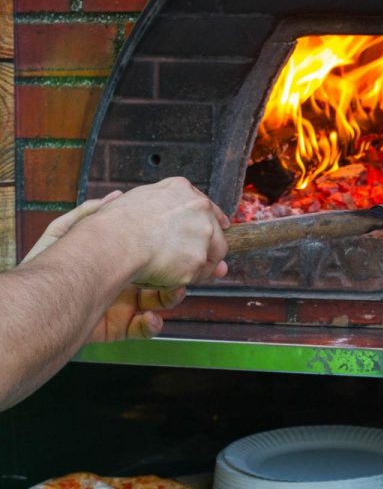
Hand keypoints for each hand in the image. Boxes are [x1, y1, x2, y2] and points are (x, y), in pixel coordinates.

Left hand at [21, 190, 189, 341]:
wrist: (46, 302)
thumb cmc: (53, 263)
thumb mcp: (68, 228)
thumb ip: (91, 211)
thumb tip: (113, 197)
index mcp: (114, 256)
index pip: (149, 251)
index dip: (170, 250)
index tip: (185, 246)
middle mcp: (120, 279)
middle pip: (161, 276)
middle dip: (181, 275)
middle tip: (193, 273)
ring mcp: (121, 304)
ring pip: (159, 302)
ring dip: (172, 298)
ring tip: (175, 293)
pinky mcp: (118, 327)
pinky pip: (144, 328)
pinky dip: (152, 324)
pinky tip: (152, 318)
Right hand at [90, 177, 230, 287]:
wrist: (113, 241)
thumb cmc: (114, 223)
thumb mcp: (137, 199)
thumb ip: (158, 206)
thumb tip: (165, 221)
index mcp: (182, 189)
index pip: (206, 206)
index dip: (210, 221)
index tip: (216, 228)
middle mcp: (199, 208)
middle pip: (216, 231)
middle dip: (209, 247)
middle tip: (194, 260)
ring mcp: (202, 233)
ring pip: (212, 255)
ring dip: (199, 264)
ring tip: (173, 270)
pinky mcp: (198, 259)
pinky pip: (199, 274)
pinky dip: (186, 279)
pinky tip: (166, 277)